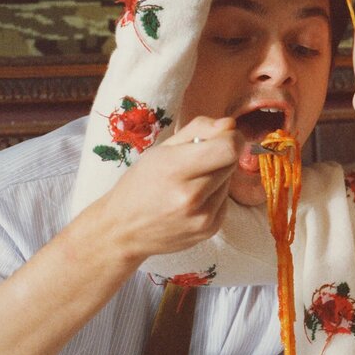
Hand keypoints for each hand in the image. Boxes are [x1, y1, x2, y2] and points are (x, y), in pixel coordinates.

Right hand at [96, 116, 239, 266]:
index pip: (228, 149)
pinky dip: (214, 194)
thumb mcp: (161, 149)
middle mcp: (190, 196)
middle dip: (220, 155)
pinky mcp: (210, 230)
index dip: (232, 138)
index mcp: (174, 169)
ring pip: (229, 181)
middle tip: (197, 160)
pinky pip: (225, 200)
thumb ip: (198, 130)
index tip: (224, 136)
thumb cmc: (140, 183)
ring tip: (190, 182)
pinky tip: (192, 199)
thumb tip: (230, 124)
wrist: (122, 230)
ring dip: (217, 176)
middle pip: (231, 162)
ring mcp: (202, 217)